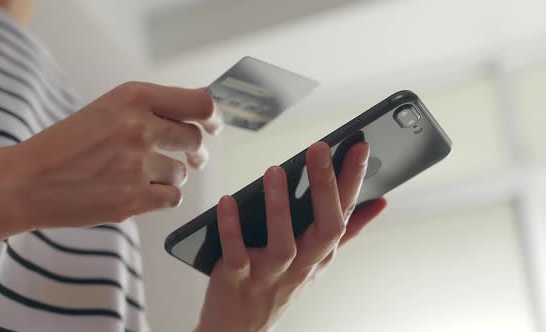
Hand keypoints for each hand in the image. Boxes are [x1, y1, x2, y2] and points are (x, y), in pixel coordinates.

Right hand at [11, 82, 222, 229]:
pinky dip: (161, 197)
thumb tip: (201, 117)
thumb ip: (153, 109)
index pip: (200, 103)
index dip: (213, 117)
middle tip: (186, 157)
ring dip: (169, 176)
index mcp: (133, 97)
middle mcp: (139, 126)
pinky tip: (139, 191)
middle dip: (193, 152)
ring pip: (182, 173)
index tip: (213, 126)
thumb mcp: (109, 109)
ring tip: (139, 175)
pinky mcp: (133, 197)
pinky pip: (173, 197)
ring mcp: (137, 163)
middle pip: (195, 140)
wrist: (28, 181)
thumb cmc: (69, 145)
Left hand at [196, 142, 386, 331]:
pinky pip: (236, 254)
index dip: (354, 180)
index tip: (361, 145)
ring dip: (280, 208)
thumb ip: (347, 231)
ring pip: (283, 244)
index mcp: (321, 253)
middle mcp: (302, 264)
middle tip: (320, 148)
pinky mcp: (237, 280)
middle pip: (325, 229)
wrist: (239, 328)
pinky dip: (232, 229)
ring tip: (276, 170)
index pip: (344, 213)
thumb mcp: (319, 261)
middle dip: (326, 188)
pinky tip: (227, 201)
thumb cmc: (281, 286)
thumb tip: (381, 203)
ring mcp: (270, 274)